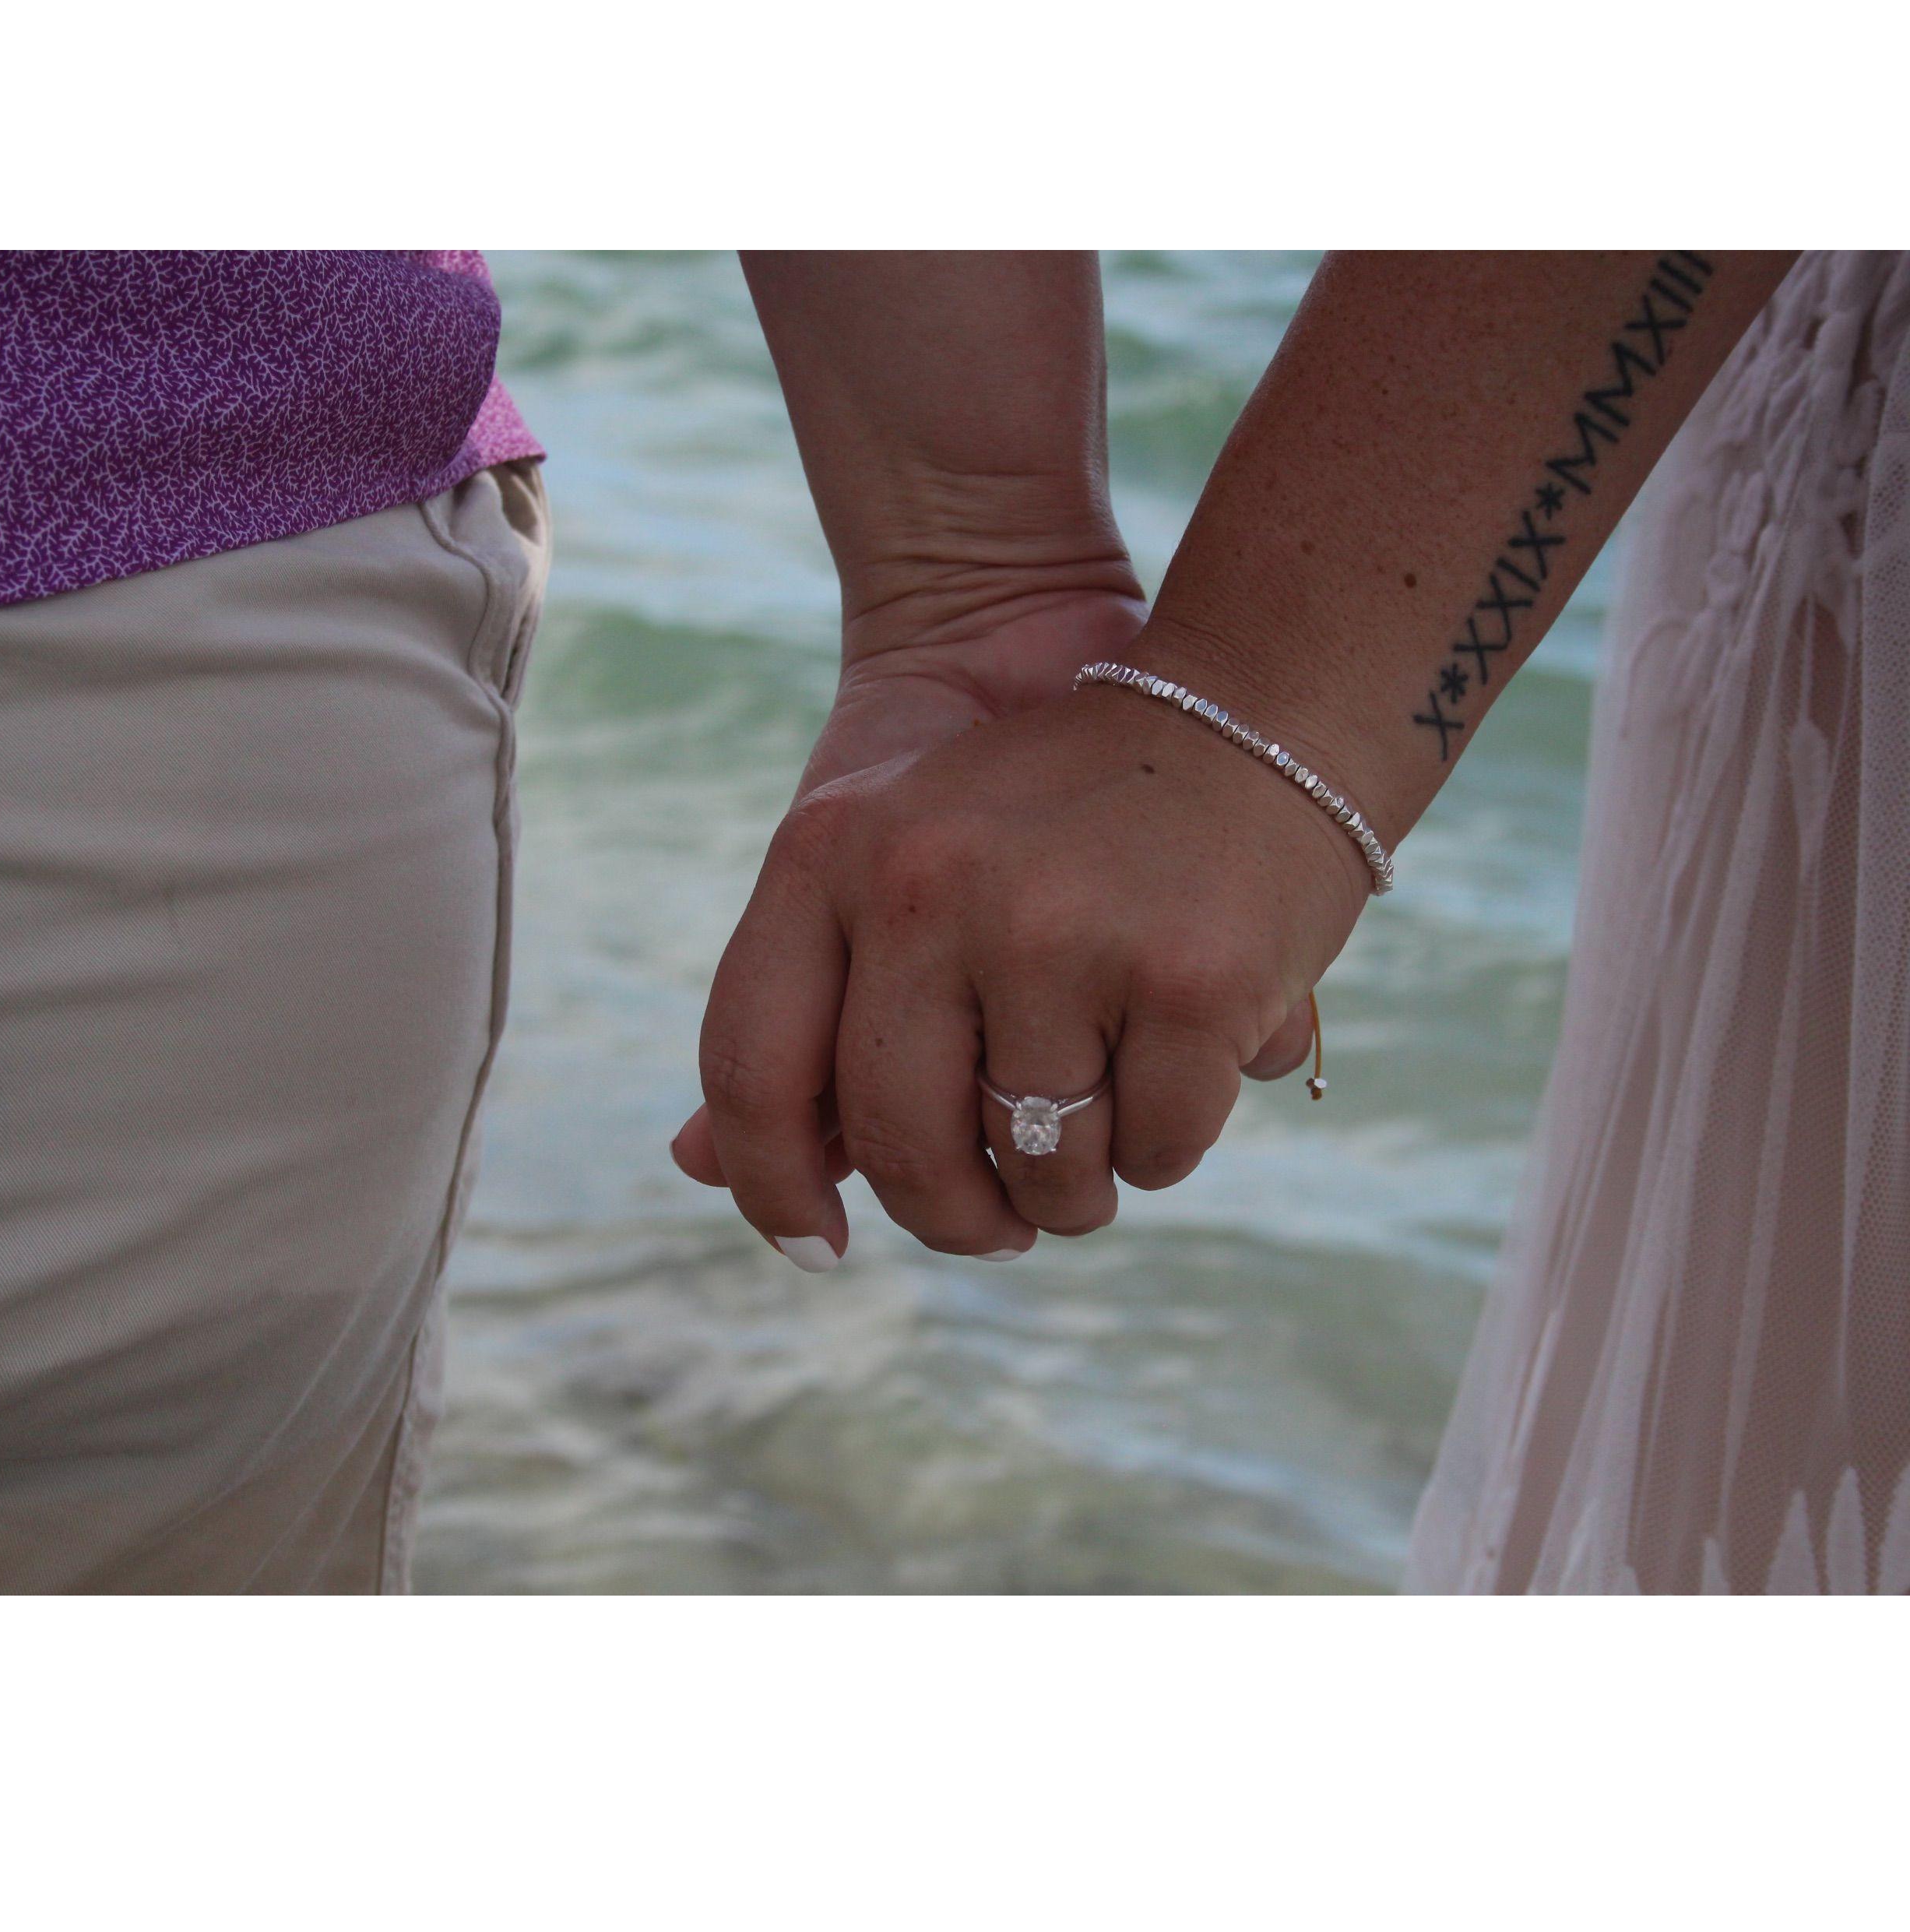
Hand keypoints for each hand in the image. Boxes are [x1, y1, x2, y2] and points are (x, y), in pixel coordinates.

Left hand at [672, 627, 1369, 1268]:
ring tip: (1103, 1120)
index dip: (770, 1186)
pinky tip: (1182, 1066)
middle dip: (953, 1218)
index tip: (816, 1246)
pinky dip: (1168, 1142)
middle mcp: (929, 889)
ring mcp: (1060, 932)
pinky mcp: (1190, 977)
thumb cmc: (1046, 803)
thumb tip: (696, 1164)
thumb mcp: (891, 863)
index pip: (751, 1066)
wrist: (1243, 692)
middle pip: (900, 1144)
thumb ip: (799, 1012)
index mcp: (831, 852)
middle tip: (998, 1223)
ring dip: (1075, 1188)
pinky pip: (1157, 1149)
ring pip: (1042, 1166)